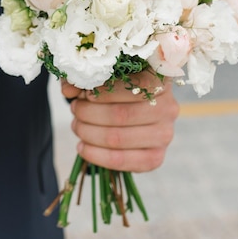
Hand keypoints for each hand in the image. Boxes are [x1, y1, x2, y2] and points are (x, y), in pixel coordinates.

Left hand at [62, 72, 178, 172]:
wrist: (132, 112)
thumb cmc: (116, 90)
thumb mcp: (103, 77)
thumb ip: (85, 79)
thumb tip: (68, 89)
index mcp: (160, 80)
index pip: (135, 86)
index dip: (105, 92)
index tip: (85, 94)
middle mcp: (169, 107)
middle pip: (121, 114)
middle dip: (89, 113)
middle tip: (75, 110)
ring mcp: (165, 135)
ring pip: (118, 138)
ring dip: (88, 133)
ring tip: (76, 125)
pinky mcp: (156, 158)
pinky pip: (121, 161)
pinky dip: (95, 155)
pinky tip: (82, 147)